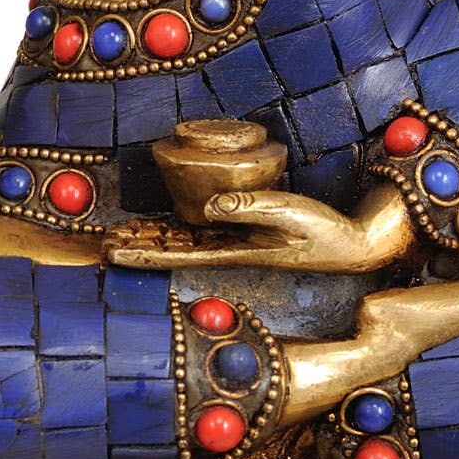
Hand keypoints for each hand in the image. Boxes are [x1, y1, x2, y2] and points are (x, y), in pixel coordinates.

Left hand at [105, 189, 368, 270]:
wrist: (355, 243)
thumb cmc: (326, 231)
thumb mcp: (291, 213)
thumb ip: (252, 207)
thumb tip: (208, 204)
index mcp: (236, 249)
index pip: (177, 253)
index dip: (142, 254)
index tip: (110, 254)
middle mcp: (232, 247)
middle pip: (175, 248)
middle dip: (140, 246)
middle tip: (103, 243)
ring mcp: (241, 240)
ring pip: (187, 238)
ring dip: (157, 236)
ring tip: (126, 232)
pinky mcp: (253, 230)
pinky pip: (207, 228)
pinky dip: (184, 226)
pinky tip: (171, 221)